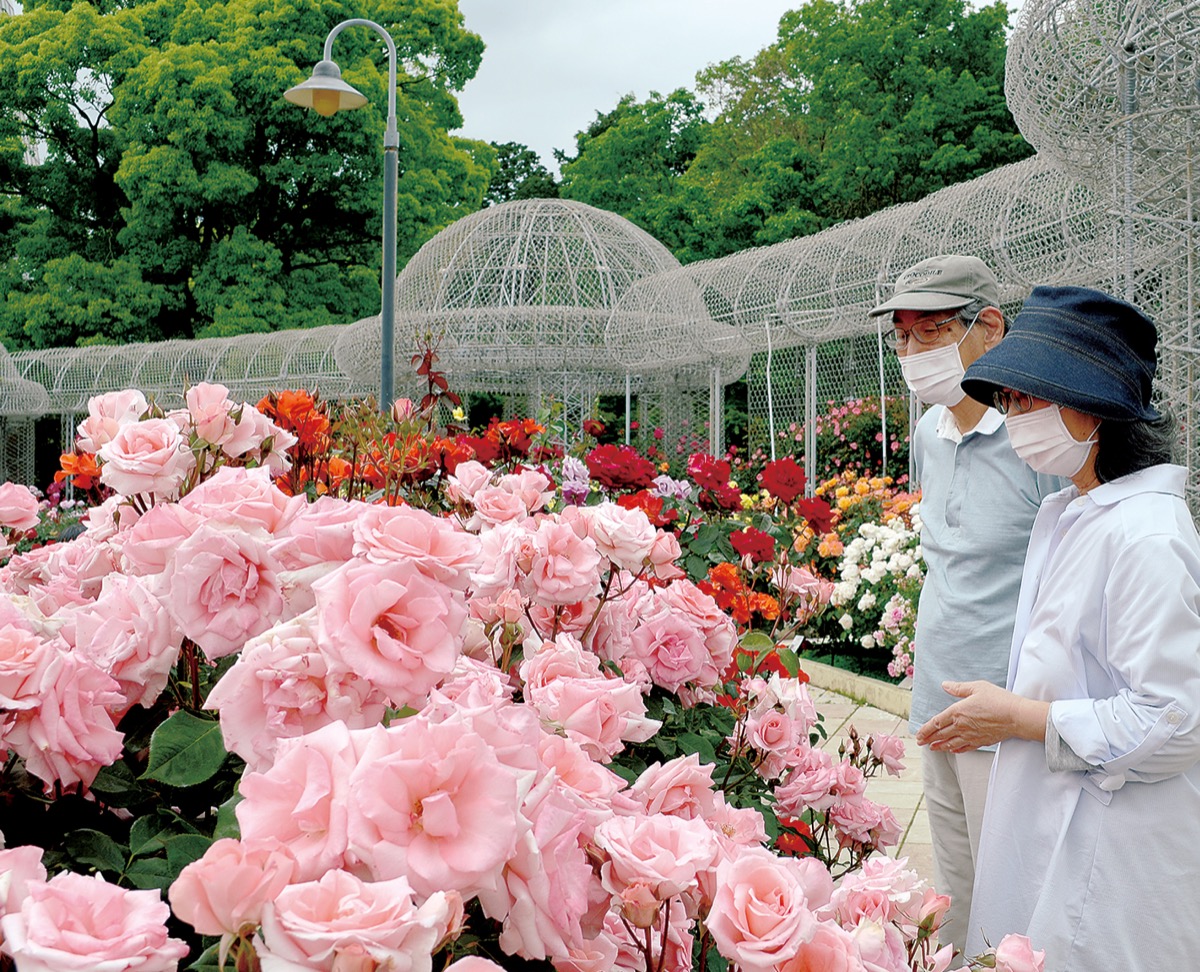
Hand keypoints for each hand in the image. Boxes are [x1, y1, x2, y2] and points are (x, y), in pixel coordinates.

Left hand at [915, 680, 1049, 752]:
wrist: (1016, 716)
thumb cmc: (998, 700)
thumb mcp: (977, 687)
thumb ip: (959, 688)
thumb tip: (945, 685)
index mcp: (957, 712)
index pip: (936, 722)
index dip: (925, 729)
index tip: (918, 734)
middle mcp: (961, 726)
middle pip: (940, 734)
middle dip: (928, 738)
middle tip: (920, 742)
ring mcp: (971, 736)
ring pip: (951, 743)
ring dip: (940, 746)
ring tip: (932, 748)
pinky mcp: (981, 741)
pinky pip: (965, 747)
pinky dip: (956, 749)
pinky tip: (953, 750)